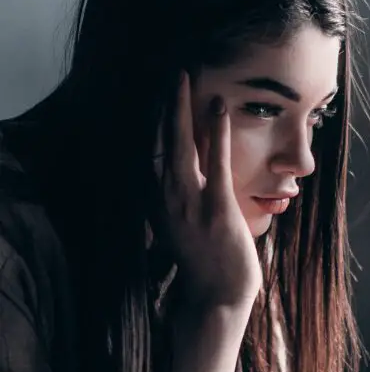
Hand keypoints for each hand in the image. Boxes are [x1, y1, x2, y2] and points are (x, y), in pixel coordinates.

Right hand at [154, 72, 261, 311]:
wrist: (216, 300)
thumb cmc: (206, 267)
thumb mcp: (184, 230)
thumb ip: (179, 204)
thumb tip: (180, 185)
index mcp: (158, 203)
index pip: (150, 152)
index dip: (151, 121)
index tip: (154, 93)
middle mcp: (166, 199)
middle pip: (158, 140)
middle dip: (162, 104)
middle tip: (169, 71)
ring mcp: (189, 203)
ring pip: (179, 144)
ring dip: (181, 107)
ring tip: (185, 76)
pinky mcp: (215, 207)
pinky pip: (214, 161)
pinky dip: (215, 132)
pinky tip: (218, 107)